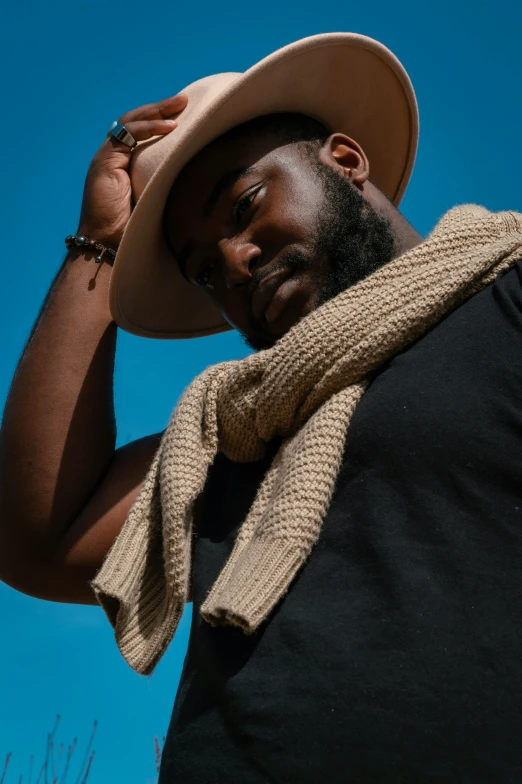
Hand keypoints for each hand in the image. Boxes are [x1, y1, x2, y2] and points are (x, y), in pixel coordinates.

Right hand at [76, 93, 187, 250]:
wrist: (109, 245)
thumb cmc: (136, 231)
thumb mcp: (158, 201)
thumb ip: (169, 185)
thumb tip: (201, 180)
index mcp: (126, 164)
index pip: (142, 133)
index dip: (161, 121)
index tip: (186, 115)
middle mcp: (115, 157)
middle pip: (136, 122)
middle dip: (160, 108)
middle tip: (184, 100)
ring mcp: (107, 158)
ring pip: (131, 122)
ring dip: (155, 111)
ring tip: (179, 105)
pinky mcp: (104, 161)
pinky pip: (126, 135)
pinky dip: (148, 128)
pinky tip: (169, 127)